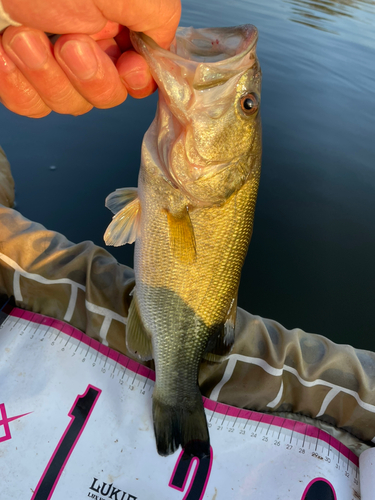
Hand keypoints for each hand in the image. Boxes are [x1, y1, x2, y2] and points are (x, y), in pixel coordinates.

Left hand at [0, 0, 180, 116]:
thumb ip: (159, 18)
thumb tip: (162, 49)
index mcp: (115, 25)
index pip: (137, 76)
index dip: (134, 81)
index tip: (127, 67)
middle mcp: (87, 45)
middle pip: (104, 96)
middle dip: (89, 77)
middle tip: (68, 42)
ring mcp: (51, 62)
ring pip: (67, 104)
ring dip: (46, 75)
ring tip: (22, 37)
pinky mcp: (18, 72)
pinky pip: (28, 105)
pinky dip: (16, 85)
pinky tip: (4, 53)